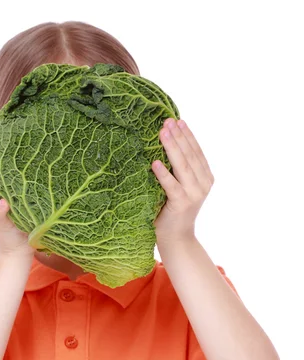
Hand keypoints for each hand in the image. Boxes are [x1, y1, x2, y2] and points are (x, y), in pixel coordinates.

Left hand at [152, 118, 213, 245]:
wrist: (176, 238)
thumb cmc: (172, 210)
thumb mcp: (180, 187)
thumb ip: (179, 171)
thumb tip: (164, 146)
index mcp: (205, 177)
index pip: (197, 151)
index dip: (188, 135)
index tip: (178, 120)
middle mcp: (203, 184)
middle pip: (190, 155)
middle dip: (178, 136)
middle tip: (167, 121)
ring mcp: (194, 194)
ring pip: (182, 166)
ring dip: (172, 147)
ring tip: (162, 133)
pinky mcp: (182, 203)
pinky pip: (171, 185)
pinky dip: (163, 173)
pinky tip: (155, 162)